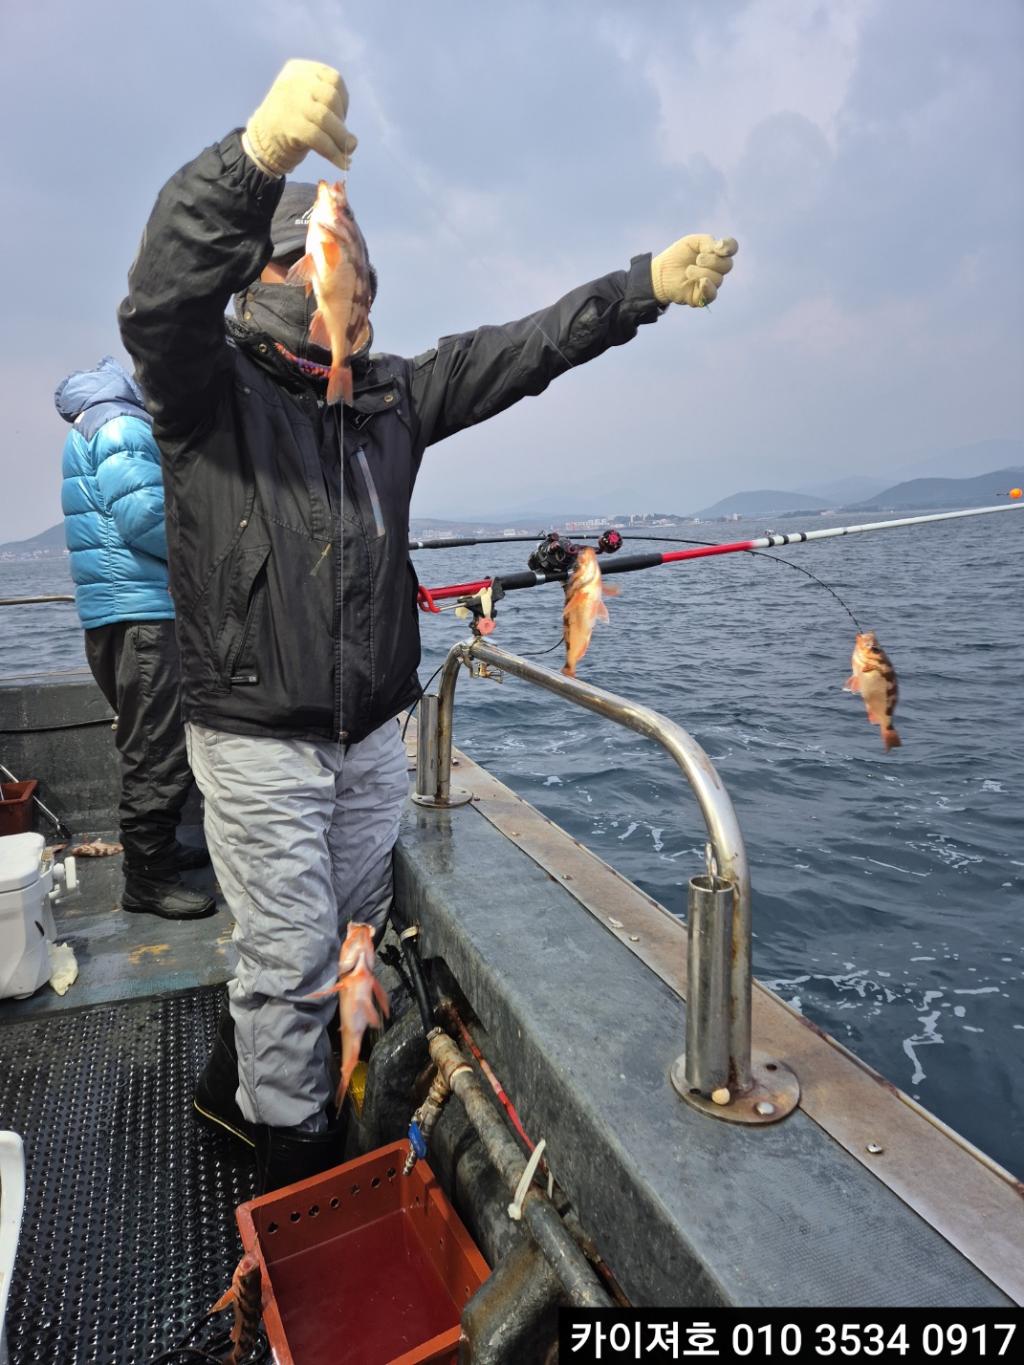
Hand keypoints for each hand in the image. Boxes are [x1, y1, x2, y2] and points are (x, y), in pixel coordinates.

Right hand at [243, 59, 356, 177]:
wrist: (262, 140)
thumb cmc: (291, 121)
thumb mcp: (308, 103)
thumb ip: (330, 111)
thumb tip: (353, 142)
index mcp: (300, 70)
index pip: (333, 79)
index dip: (344, 101)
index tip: (342, 118)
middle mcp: (294, 82)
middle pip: (331, 97)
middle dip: (342, 122)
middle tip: (345, 141)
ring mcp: (290, 102)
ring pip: (326, 118)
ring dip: (341, 139)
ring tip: (347, 153)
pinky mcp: (289, 125)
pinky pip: (318, 138)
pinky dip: (333, 153)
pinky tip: (341, 163)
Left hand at [651, 235, 737, 306]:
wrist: (660, 273)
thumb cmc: (677, 256)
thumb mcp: (691, 242)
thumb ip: (707, 242)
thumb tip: (720, 249)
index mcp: (716, 253)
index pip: (732, 248)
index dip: (729, 247)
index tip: (718, 247)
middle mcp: (717, 269)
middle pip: (727, 265)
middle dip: (712, 261)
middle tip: (697, 259)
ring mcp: (711, 283)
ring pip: (718, 279)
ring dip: (702, 273)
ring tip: (688, 271)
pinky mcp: (703, 297)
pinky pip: (713, 294)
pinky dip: (708, 287)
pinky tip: (701, 282)